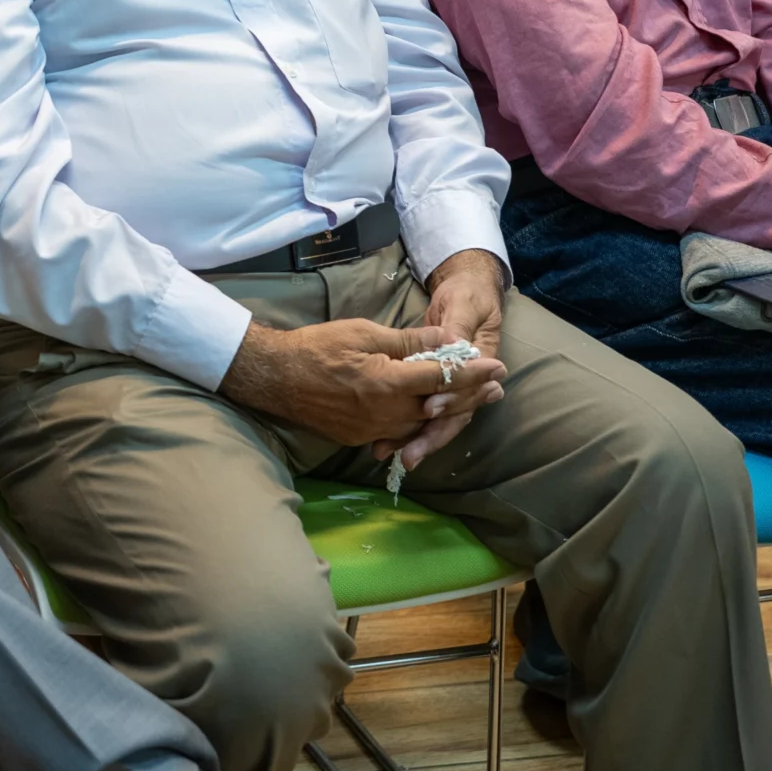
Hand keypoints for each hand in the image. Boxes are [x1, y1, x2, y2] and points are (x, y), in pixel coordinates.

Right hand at [222, 316, 506, 451]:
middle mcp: (385, 413)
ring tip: (472, 400)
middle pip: (439, 407)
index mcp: (387, 383)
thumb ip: (408, 341)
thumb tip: (446, 341)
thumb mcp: (363, 332)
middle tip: (496, 387)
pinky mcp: (360, 438)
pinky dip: (420, 423)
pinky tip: (430, 415)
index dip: (472, 372)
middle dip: (469, 395)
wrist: (274, 378)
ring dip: (449, 411)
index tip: (497, 366)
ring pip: (422, 424)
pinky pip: (398, 432)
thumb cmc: (317, 347)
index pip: (441, 377)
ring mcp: (373, 430)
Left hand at [392, 250, 510, 467]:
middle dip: (430, 435)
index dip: (450, 401)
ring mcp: (452, 386)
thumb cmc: (467, 293)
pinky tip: (385, 444)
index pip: (466, 391)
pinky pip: (420, 411)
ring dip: (415, 438)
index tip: (429, 408)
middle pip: (452, 415)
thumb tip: (451, 345)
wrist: (468, 288)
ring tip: (390, 455)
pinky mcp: (432, 386)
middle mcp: (468, 381)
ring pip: (436, 419)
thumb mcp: (463, 304)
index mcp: (481, 363)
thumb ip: (456, 325)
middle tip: (409, 455)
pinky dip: (405, 427)